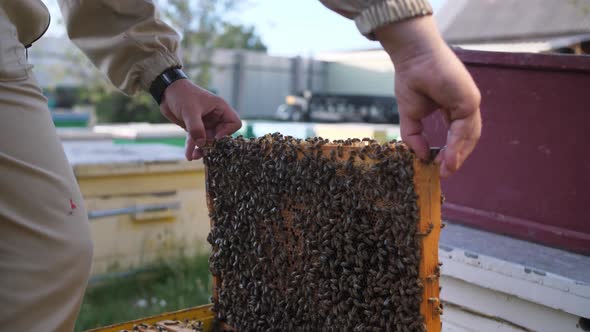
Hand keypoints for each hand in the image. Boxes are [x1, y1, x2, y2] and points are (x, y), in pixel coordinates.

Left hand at [159, 79, 241, 159]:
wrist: (166, 91)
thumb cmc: (182, 94)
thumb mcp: (190, 111)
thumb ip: (196, 128)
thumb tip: (202, 144)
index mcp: (220, 108)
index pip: (234, 123)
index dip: (227, 132)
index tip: (216, 137)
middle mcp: (215, 116)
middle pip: (221, 135)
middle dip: (213, 145)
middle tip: (204, 150)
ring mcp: (206, 123)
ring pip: (208, 140)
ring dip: (202, 149)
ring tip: (194, 156)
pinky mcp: (195, 128)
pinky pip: (197, 140)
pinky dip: (193, 148)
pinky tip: (189, 155)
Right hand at [375, 16, 480, 177]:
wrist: (413, 58)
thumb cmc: (411, 79)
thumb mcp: (410, 115)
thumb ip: (414, 137)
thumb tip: (422, 156)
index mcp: (453, 108)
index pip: (456, 135)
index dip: (449, 152)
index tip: (438, 167)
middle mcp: (464, 106)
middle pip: (466, 138)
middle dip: (456, 157)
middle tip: (445, 173)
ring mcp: (469, 102)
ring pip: (469, 135)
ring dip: (458, 155)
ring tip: (447, 169)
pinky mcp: (470, 100)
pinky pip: (465, 128)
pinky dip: (457, 144)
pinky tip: (449, 157)